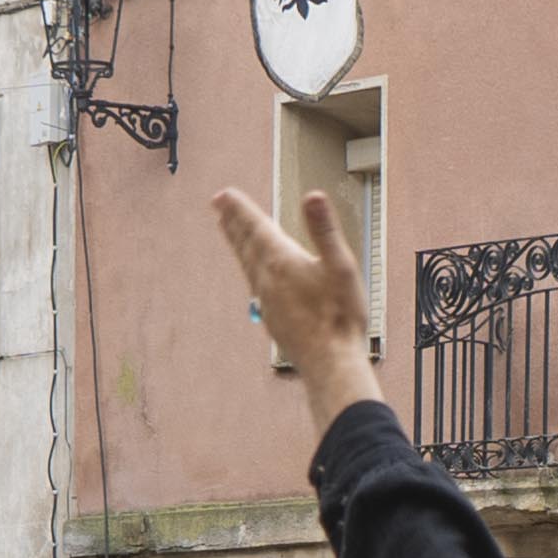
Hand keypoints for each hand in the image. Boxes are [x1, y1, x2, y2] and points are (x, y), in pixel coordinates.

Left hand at [209, 184, 374, 379]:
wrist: (330, 363)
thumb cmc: (340, 317)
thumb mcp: (340, 266)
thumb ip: (324, 229)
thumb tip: (312, 196)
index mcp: (282, 262)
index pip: (256, 227)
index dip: (240, 208)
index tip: (224, 194)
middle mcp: (267, 279)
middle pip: (245, 243)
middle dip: (232, 221)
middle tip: (217, 204)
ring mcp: (266, 300)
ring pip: (246, 264)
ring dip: (237, 243)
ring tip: (228, 229)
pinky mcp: (271, 318)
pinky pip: (253, 284)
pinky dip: (248, 267)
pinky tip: (252, 272)